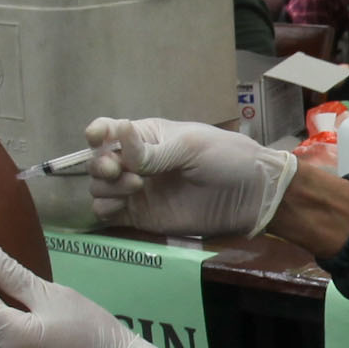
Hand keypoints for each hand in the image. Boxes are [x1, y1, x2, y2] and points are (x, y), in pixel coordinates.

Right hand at [79, 115, 299, 242]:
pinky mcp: (141, 217)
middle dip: (101, 164)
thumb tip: (118, 135)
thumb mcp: (190, 146)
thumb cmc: (227, 158)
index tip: (99, 139)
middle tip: (119, 170)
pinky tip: (126, 204)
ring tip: (135, 186)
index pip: (107, 130)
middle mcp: (135, 162)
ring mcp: (137, 191)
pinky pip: (107, 213)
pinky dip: (106, 209)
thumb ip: (152, 151)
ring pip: (98, 188)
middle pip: (97, 162)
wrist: (251, 196)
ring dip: (106, 186)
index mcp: (145, 136)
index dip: (97, 133)